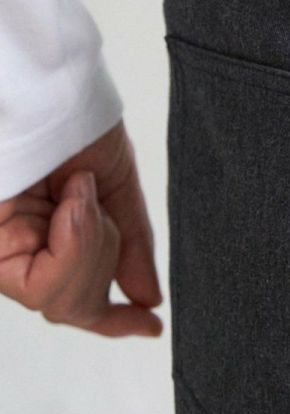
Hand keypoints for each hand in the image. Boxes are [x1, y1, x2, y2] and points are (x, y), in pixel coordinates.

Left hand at [0, 119, 162, 336]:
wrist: (58, 87)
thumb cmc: (81, 126)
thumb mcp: (116, 191)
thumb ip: (130, 247)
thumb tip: (147, 298)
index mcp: (50, 237)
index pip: (77, 299)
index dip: (113, 321)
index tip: (151, 325)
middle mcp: (22, 249)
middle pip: (70, 308)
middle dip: (102, 265)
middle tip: (98, 207)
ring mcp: (4, 250)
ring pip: (57, 302)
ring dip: (91, 248)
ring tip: (81, 191)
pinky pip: (41, 284)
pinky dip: (75, 246)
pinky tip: (72, 200)